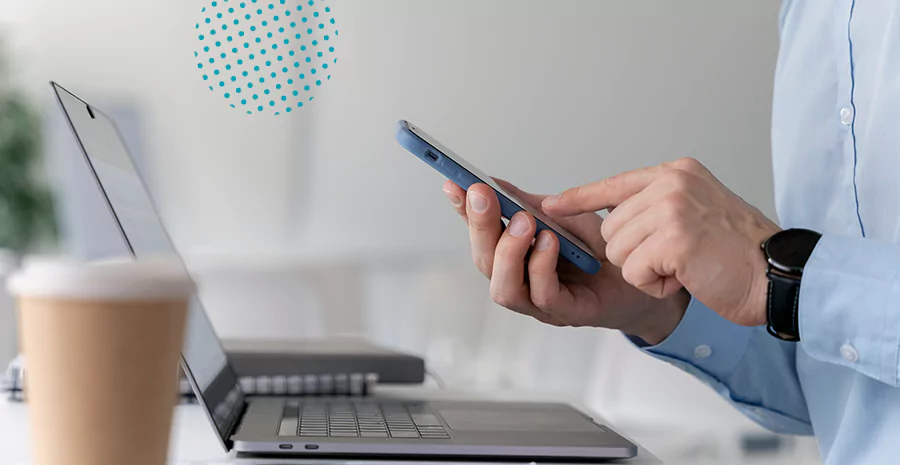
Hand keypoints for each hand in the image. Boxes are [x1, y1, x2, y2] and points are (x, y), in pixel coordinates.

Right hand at [442, 179, 689, 344]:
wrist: (649, 277)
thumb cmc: (604, 252)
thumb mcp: (566, 217)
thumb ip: (531, 204)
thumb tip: (495, 183)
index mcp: (516, 256)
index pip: (479, 234)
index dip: (463, 210)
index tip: (453, 182)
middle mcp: (521, 281)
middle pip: (483, 261)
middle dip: (479, 225)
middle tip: (482, 194)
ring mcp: (540, 303)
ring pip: (503, 288)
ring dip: (508, 251)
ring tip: (525, 223)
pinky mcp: (567, 313)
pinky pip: (542, 295)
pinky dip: (540, 266)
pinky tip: (550, 242)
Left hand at [541, 158, 780, 326]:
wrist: (779, 275)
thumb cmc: (739, 252)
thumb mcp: (697, 211)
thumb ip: (658, 205)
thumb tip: (611, 216)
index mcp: (676, 172)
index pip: (614, 184)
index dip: (580, 199)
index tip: (550, 205)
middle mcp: (671, 183)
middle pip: (611, 227)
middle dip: (634, 253)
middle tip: (677, 257)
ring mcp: (672, 208)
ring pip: (617, 250)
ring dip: (645, 270)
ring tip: (684, 266)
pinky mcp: (672, 238)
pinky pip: (632, 271)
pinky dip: (654, 284)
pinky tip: (685, 277)